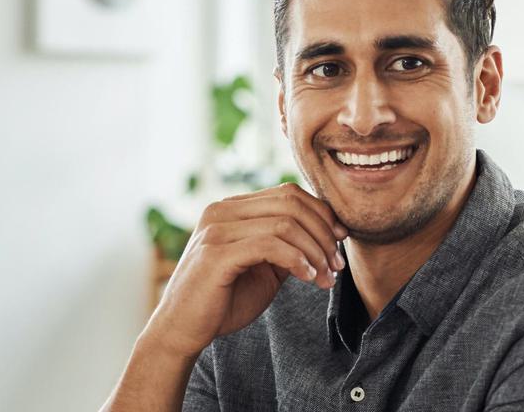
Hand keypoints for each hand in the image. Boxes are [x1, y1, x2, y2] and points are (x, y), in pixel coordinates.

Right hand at [140, 183, 346, 357]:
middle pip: (290, 203)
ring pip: (285, 223)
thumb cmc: (222, 301)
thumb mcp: (263, 269)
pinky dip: (297, 260)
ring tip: (325, 278)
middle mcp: (221, 210)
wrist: (182, 330)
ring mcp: (216, 229)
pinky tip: (308, 278)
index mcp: (231, 208)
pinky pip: (269, 245)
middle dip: (323, 233)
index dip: (321, 214)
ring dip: (315, 251)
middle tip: (337, 265)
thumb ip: (286, 248)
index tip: (340, 242)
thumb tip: (326, 235)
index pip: (287, 194)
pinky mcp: (216, 253)